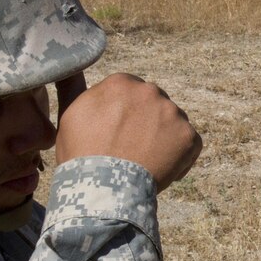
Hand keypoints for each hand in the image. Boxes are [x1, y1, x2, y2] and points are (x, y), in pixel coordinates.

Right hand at [55, 73, 201, 191]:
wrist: (103, 189)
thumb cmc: (81, 154)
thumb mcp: (71, 115)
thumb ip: (81, 89)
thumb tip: (83, 71)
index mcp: (121, 83)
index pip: (129, 91)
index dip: (124, 113)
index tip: (117, 131)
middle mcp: (151, 91)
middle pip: (152, 103)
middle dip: (145, 121)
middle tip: (131, 147)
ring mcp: (173, 113)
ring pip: (172, 121)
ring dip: (163, 136)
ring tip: (145, 160)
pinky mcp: (189, 136)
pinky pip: (189, 143)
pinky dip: (180, 155)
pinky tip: (162, 169)